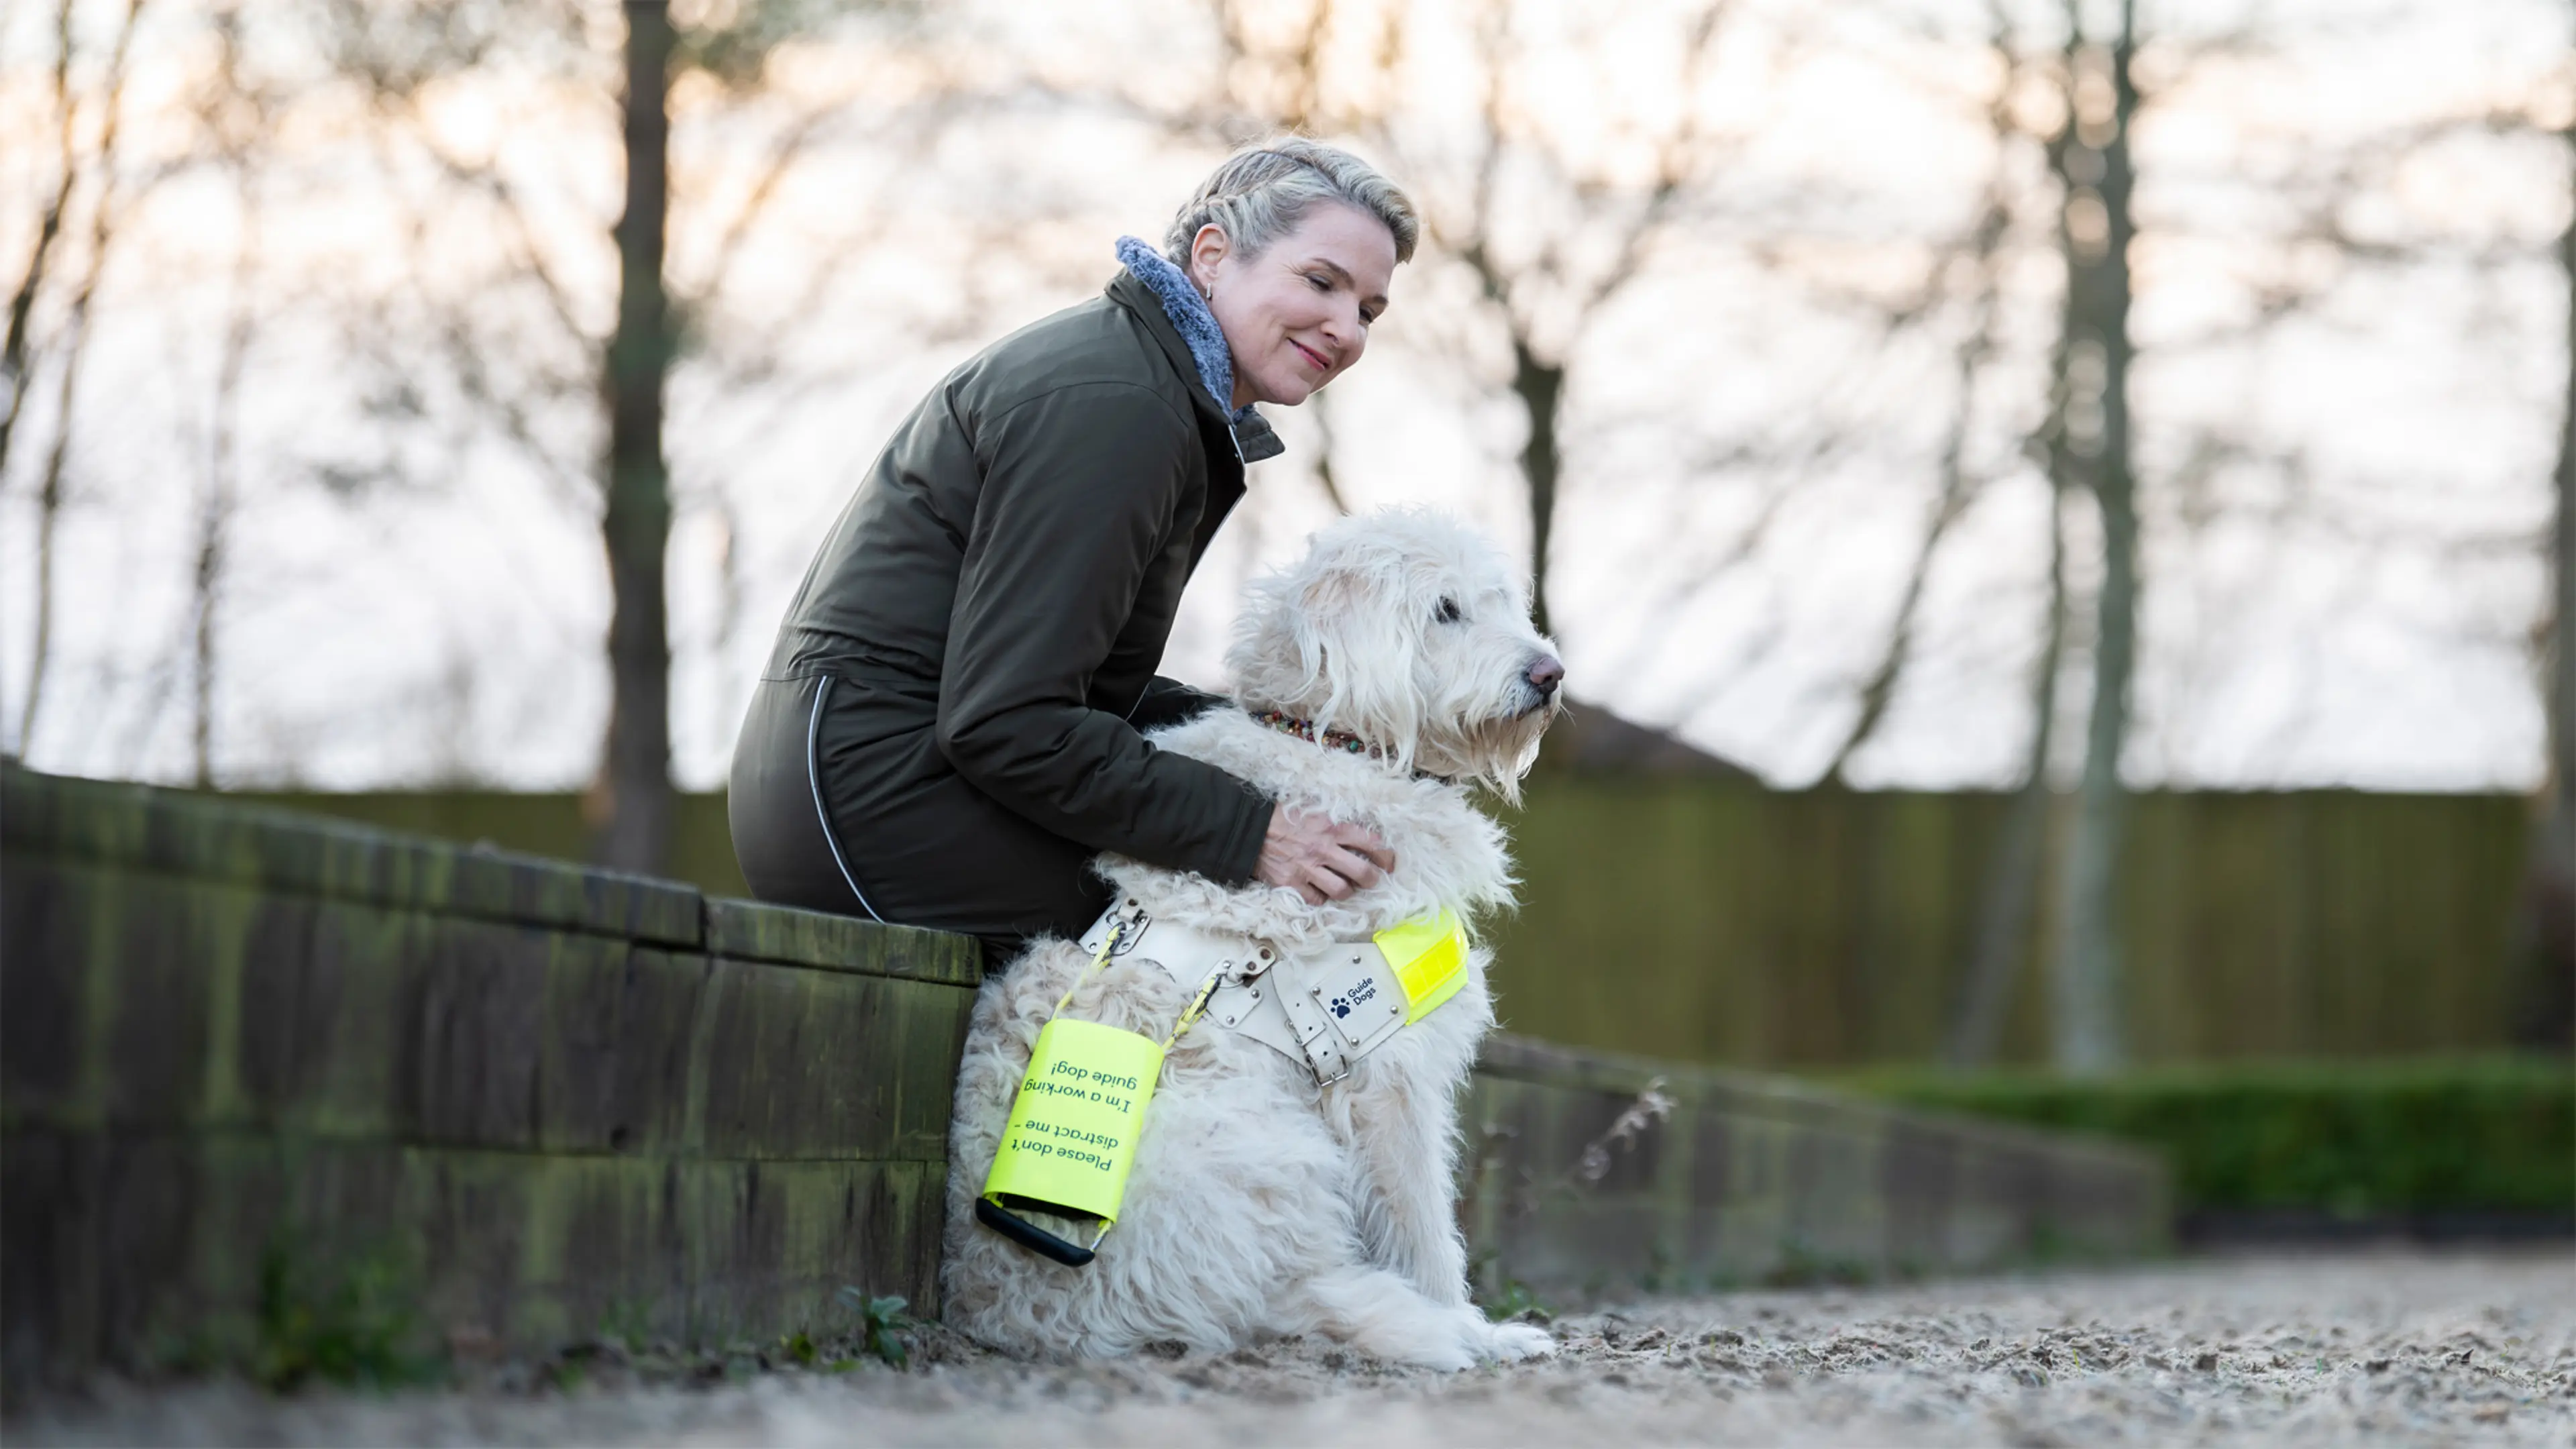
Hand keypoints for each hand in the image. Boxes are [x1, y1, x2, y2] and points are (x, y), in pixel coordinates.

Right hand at [1255, 805, 1395, 905]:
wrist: (1249, 829)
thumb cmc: (1283, 818)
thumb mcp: (1315, 813)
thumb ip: (1337, 825)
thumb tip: (1361, 838)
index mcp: (1332, 828)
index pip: (1371, 843)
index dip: (1386, 856)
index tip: (1389, 863)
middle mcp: (1323, 850)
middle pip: (1363, 873)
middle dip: (1373, 880)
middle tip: (1372, 881)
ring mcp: (1307, 869)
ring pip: (1342, 891)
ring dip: (1348, 892)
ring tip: (1346, 888)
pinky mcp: (1291, 884)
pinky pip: (1316, 900)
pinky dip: (1321, 898)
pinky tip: (1320, 892)